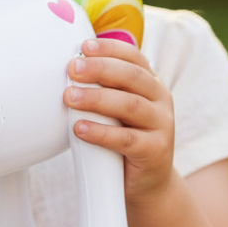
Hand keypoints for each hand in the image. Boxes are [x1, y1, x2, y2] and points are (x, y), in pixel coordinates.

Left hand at [65, 38, 174, 204]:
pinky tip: (80, 129)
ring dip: (96, 98)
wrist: (147, 180)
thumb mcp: (115, 106)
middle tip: (72, 68)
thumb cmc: (123, 134)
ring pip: (130, 105)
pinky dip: (101, 132)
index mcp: (150, 82)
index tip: (84, 46)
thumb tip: (65, 67)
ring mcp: (162, 125)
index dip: (110, 48)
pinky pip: (127, 139)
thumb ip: (101, 86)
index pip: (133, 57)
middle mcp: (160, 99)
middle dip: (100, 69)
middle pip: (131, 76)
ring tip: (69, 97)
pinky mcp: (156, 150)